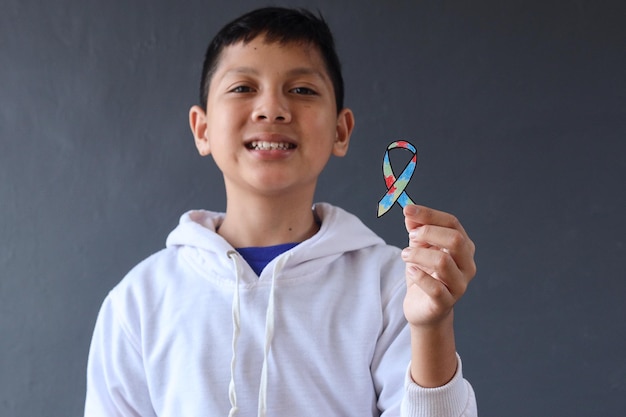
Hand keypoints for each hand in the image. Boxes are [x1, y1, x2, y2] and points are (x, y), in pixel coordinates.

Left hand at [401, 204, 475, 328]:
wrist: (423, 308)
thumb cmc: (424, 275)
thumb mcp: (418, 248)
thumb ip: (416, 230)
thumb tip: (410, 213)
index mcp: (463, 247)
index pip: (452, 223)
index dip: (429, 214)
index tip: (407, 210)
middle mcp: (467, 265)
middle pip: (455, 240)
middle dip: (428, 233)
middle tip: (411, 237)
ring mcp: (459, 285)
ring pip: (443, 262)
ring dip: (418, 254)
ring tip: (405, 255)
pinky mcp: (446, 303)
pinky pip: (436, 288)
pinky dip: (419, 276)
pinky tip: (411, 271)